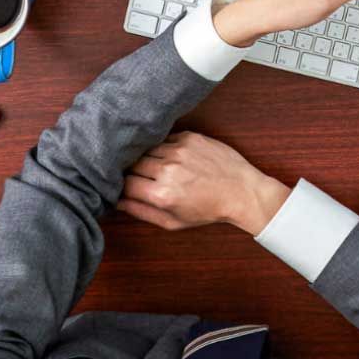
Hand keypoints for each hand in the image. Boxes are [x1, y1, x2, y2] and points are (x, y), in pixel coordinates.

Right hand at [118, 131, 289, 234]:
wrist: (241, 191)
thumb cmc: (208, 210)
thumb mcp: (173, 221)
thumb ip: (142, 212)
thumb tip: (117, 202)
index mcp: (162, 194)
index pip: (124, 183)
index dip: (122, 186)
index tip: (126, 187)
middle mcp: (168, 169)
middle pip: (133, 164)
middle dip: (133, 171)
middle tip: (143, 178)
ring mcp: (180, 150)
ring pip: (148, 149)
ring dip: (149, 158)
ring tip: (159, 167)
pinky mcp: (190, 137)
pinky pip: (165, 139)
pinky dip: (164, 148)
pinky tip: (173, 158)